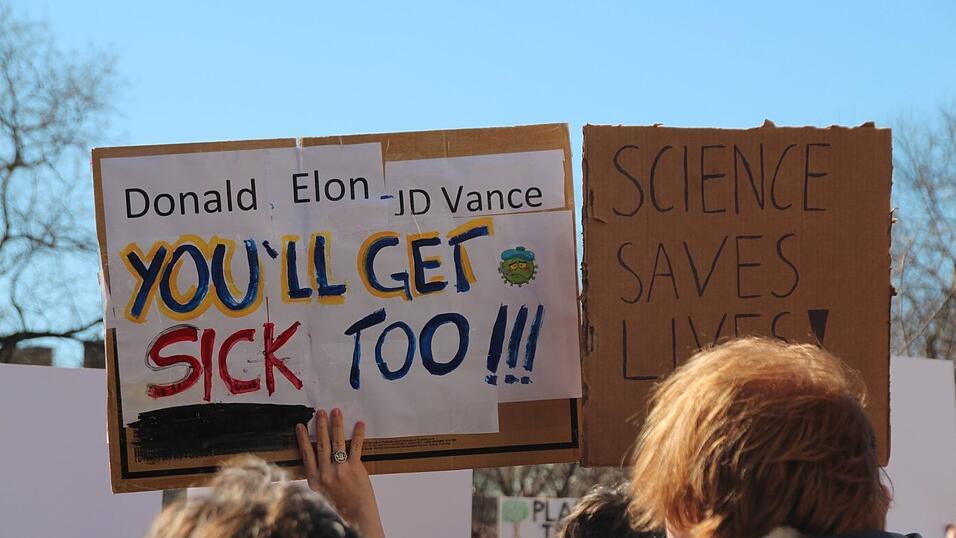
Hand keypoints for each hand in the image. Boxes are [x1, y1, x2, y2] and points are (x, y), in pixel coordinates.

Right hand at [296, 408, 384, 537]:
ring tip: (336, 412)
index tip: (300, 426)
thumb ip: (319, 477)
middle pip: (322, 444)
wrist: (355, 517)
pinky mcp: (355, 468)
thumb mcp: (321, 493)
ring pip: (337, 442)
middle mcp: (325, 472)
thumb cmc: (339, 507)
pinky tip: (359, 424)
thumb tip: (318, 461)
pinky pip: (356, 447)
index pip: (307, 454)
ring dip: (336, 425)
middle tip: (320, 412)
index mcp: (314, 479)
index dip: (303, 439)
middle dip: (321, 426)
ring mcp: (340, 469)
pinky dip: (358, 434)